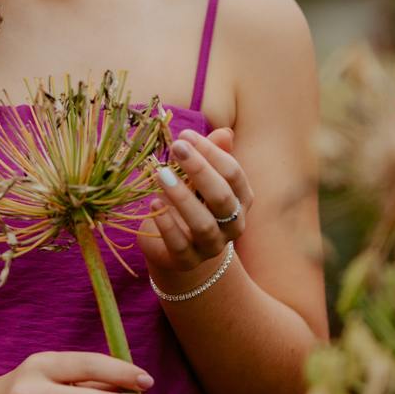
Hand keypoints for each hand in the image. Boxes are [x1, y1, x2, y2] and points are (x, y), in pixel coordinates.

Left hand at [139, 127, 253, 274]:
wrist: (175, 245)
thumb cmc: (191, 202)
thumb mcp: (199, 178)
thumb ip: (212, 156)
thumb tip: (225, 132)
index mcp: (241, 200)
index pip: (234, 174)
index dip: (211, 153)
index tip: (186, 136)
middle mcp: (233, 224)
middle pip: (222, 198)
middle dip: (200, 171)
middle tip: (176, 148)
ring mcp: (212, 246)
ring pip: (203, 224)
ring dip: (182, 197)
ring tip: (162, 174)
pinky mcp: (188, 261)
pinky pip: (180, 245)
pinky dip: (167, 225)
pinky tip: (153, 203)